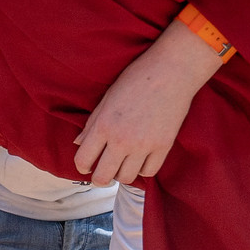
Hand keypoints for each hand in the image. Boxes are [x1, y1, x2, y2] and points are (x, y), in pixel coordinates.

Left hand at [72, 19, 220, 186]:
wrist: (171, 71)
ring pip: (126, 178)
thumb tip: (77, 143)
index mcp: (103, 126)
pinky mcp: (164, 147)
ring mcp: (144, 145)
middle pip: (103, 178)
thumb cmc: (137, 79)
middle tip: (103, 171)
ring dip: (122, 173)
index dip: (82, 166)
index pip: (83, 160)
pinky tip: (141, 158)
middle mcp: (121, 140)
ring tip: (124, 162)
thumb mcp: (107, 98)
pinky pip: (149, 172)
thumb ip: (92, 124)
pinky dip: (143, 168)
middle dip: (99, 178)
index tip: (87, 164)